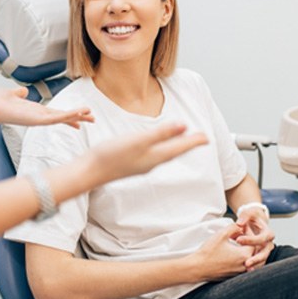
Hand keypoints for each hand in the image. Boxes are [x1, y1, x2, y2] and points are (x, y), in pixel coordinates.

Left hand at [0, 87, 94, 127]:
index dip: (69, 115)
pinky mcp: (36, 120)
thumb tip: (22, 91)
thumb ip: (19, 93)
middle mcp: (38, 117)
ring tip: (91, 115)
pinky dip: (67, 116)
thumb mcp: (11, 94)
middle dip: (78, 118)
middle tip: (93, 119)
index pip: (56, 113)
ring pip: (62, 118)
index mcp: (35, 111)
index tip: (80, 117)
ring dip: (76, 116)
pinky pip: (56, 119)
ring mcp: (38, 120)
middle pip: (63, 117)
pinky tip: (78, 114)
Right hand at [90, 123, 207, 182]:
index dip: (194, 141)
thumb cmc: (111, 156)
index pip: (180, 147)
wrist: (90, 172)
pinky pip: (154, 155)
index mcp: (155, 156)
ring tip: (182, 141)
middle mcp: (151, 162)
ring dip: (176, 147)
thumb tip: (183, 126)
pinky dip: (162, 148)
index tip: (207, 138)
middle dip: (188, 144)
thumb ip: (161, 133)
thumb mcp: (139, 140)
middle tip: (200, 139)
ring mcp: (141, 164)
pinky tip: (157, 147)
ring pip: (165, 154)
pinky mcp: (131, 163)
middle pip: (175, 152)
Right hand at [188, 223, 254, 280]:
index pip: (254, 242)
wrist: (198, 268)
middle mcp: (244, 265)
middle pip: (253, 251)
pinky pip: (242, 265)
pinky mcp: (233, 275)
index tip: (241, 227)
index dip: (248, 232)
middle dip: (247, 241)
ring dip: (244, 249)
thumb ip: (233, 227)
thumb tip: (240, 226)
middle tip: (238, 234)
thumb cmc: (209, 252)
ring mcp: (239, 272)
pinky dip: (240, 258)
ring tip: (235, 242)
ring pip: (249, 259)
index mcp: (244, 255)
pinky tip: (231, 251)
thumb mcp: (221, 234)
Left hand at [235, 210, 274, 271]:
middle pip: (265, 253)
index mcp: (268, 233)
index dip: (250, 239)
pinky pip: (259, 264)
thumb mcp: (249, 213)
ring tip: (246, 269)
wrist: (255, 223)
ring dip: (255, 265)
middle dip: (256, 258)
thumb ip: (245, 216)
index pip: (261, 238)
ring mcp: (265, 251)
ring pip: (263, 261)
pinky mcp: (261, 256)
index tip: (237, 240)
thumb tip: (239, 223)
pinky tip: (245, 271)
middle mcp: (269, 244)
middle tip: (246, 263)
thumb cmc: (251, 218)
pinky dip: (253, 267)